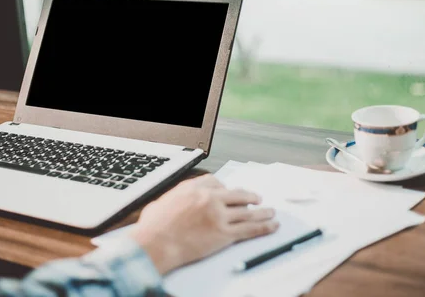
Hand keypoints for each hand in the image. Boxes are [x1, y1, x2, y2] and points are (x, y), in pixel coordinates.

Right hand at [129, 174, 277, 274]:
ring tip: (271, 211)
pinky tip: (272, 225)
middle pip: (237, 194)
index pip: (216, 182)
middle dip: (249, 196)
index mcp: (194, 188)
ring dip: (262, 211)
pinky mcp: (224, 234)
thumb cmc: (153, 226)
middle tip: (257, 198)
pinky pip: (249, 229)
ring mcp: (219, 215)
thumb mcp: (161, 202)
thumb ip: (174, 199)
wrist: (155, 243)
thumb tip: (174, 203)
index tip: (230, 192)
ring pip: (247, 211)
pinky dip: (264, 227)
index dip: (226, 188)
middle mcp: (209, 198)